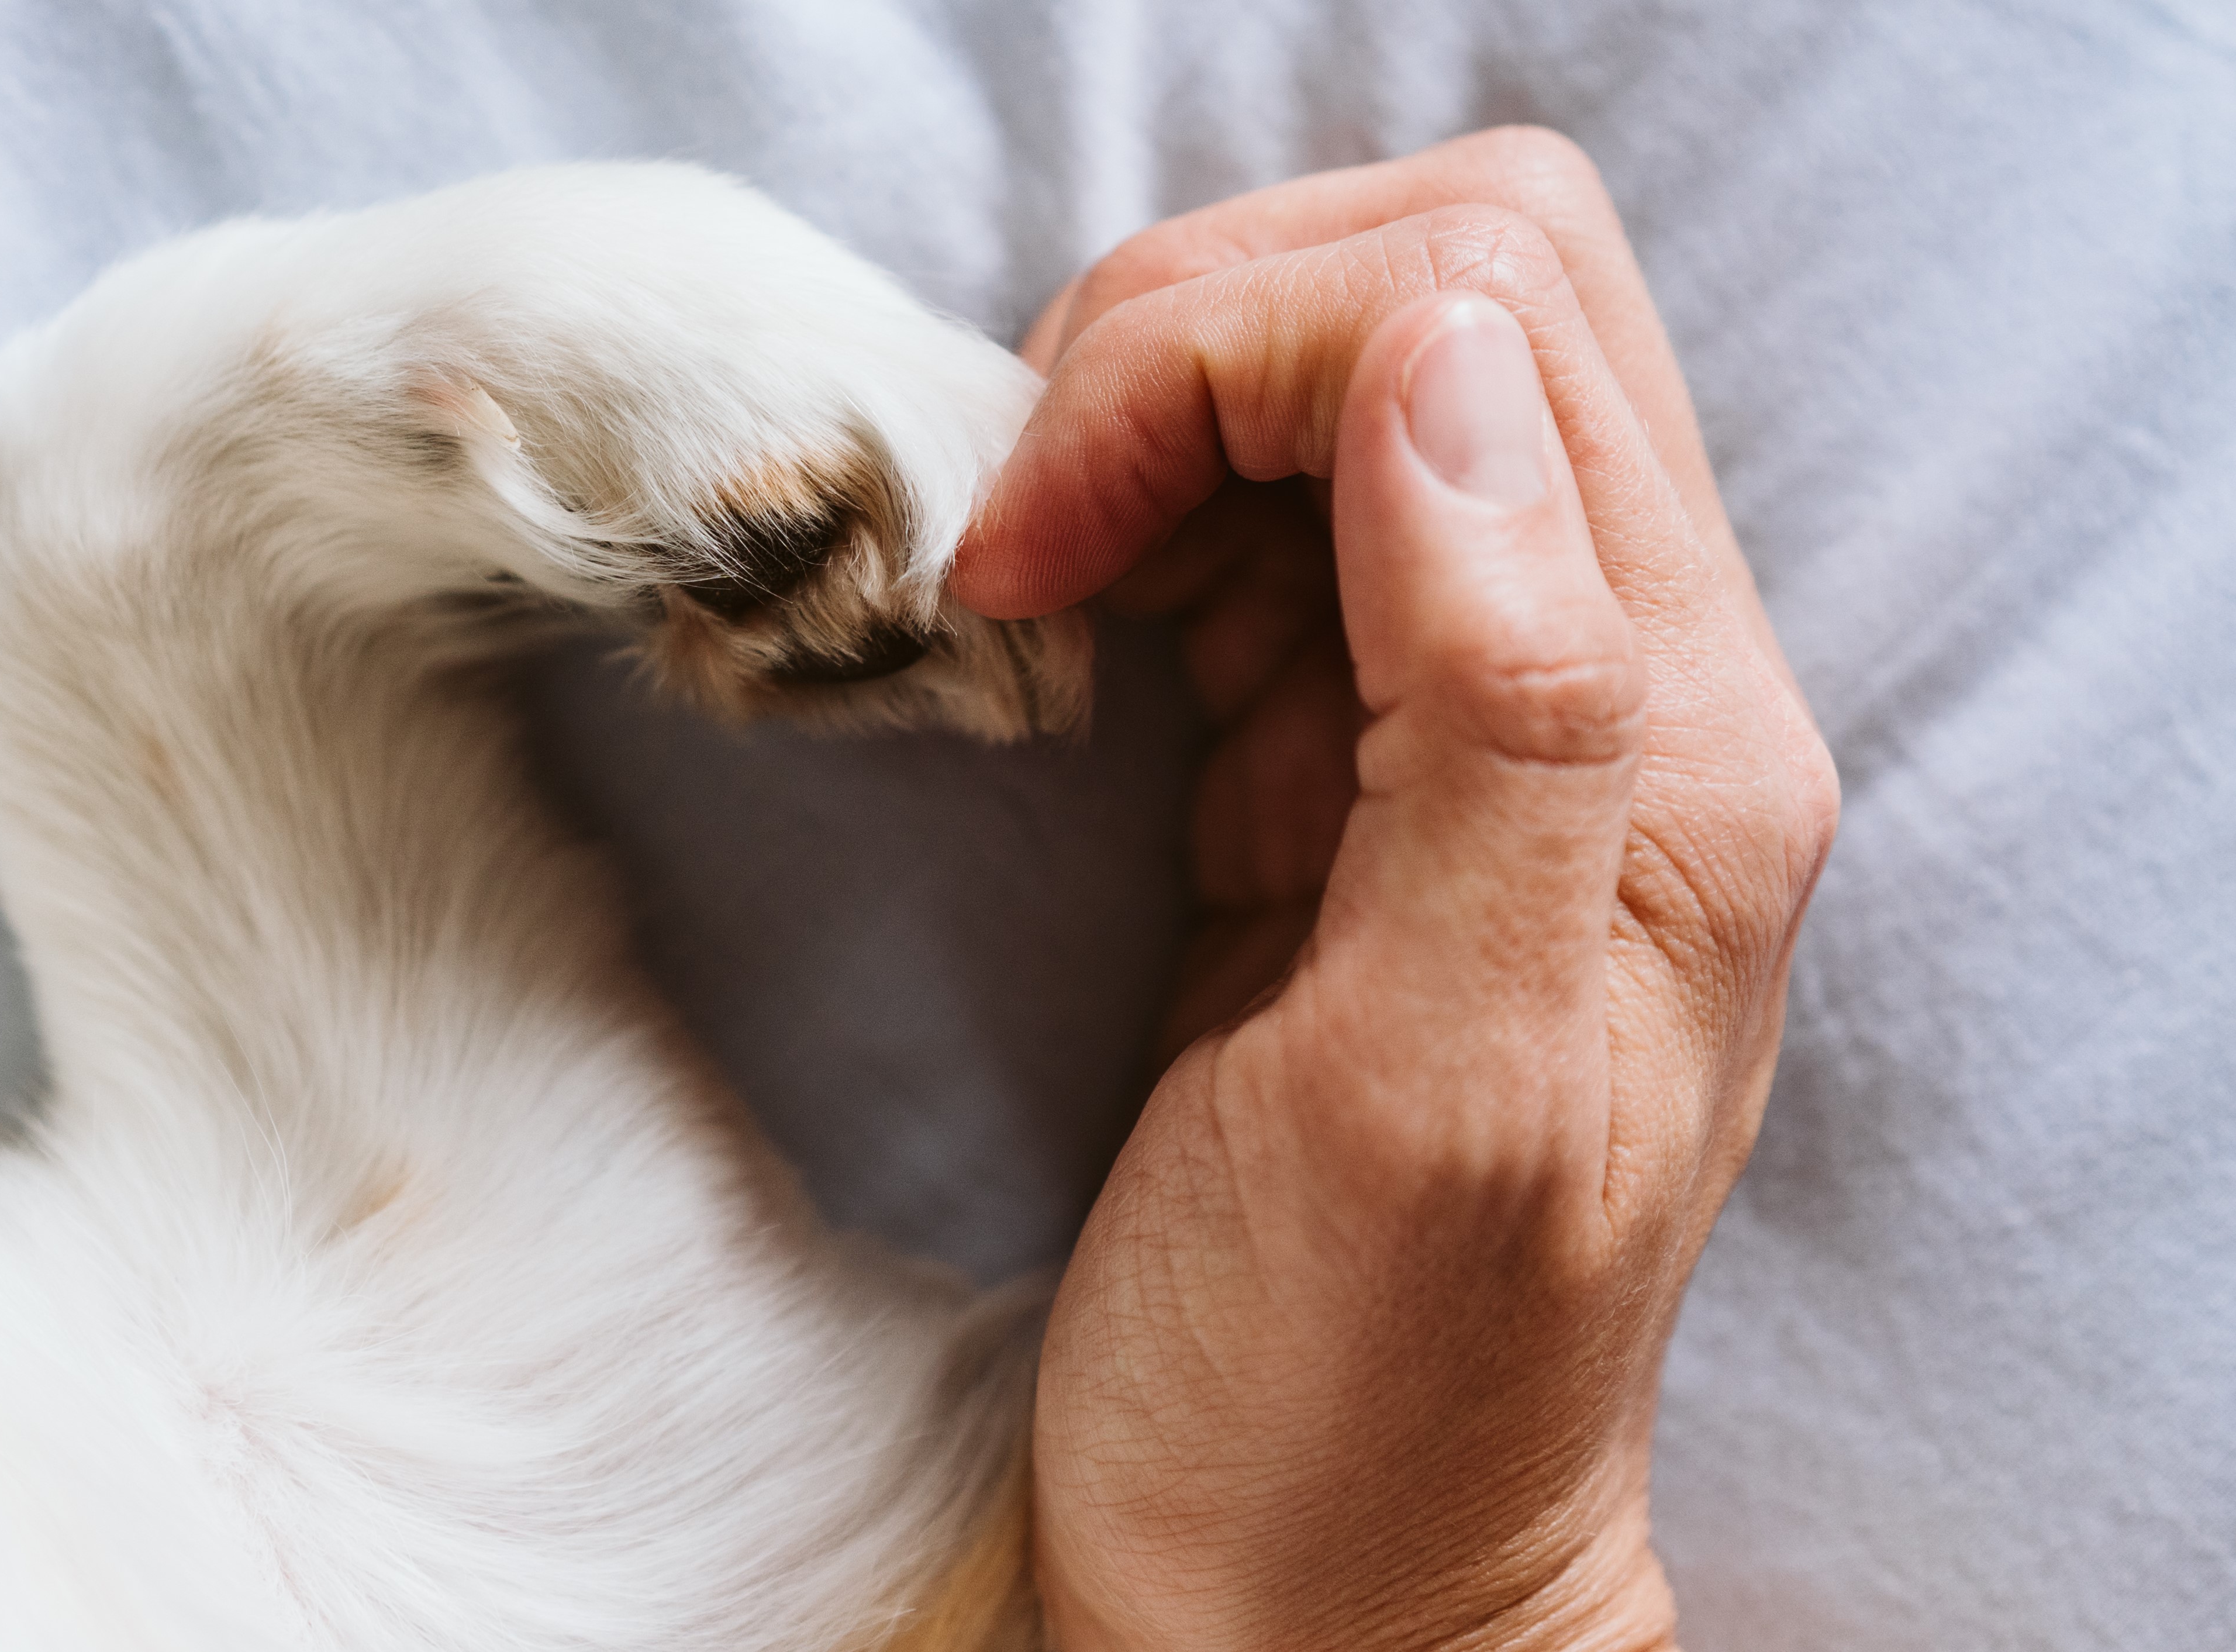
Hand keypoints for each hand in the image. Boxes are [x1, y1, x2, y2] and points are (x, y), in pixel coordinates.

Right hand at [956, 129, 1838, 1649]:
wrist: (1327, 1583)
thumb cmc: (1357, 1394)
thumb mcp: (1438, 1085)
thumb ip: (1500, 707)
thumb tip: (1436, 367)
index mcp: (1676, 751)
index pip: (1485, 329)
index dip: (1228, 358)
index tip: (1039, 541)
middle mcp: (1621, 691)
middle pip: (1440, 297)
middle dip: (1190, 342)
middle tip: (1029, 533)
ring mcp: (1494, 714)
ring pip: (1345, 377)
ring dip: (1149, 421)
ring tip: (1032, 582)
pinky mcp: (1370, 760)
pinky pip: (1270, 523)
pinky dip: (1136, 516)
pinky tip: (1065, 625)